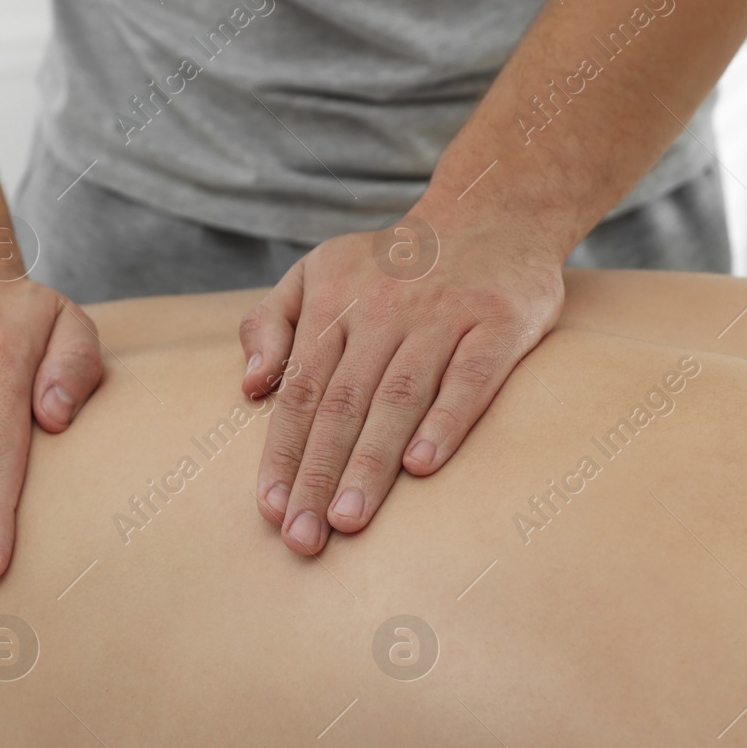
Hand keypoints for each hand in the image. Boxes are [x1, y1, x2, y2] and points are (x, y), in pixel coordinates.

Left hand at [239, 217, 563, 554]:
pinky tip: (422, 467)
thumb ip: (270, 323)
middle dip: (318, 475)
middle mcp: (383, 311)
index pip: (300, 391)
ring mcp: (442, 316)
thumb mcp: (315, 271)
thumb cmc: (390, 263)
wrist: (492, 210)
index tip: (269, 509)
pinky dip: (446, 420)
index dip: (283, 452)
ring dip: (370, 462)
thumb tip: (249, 386)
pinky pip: (469, 377)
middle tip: (303, 538)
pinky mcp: (497, 322)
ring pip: (398, 397)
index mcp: (333, 304)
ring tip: (349, 519)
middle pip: (342, 404)